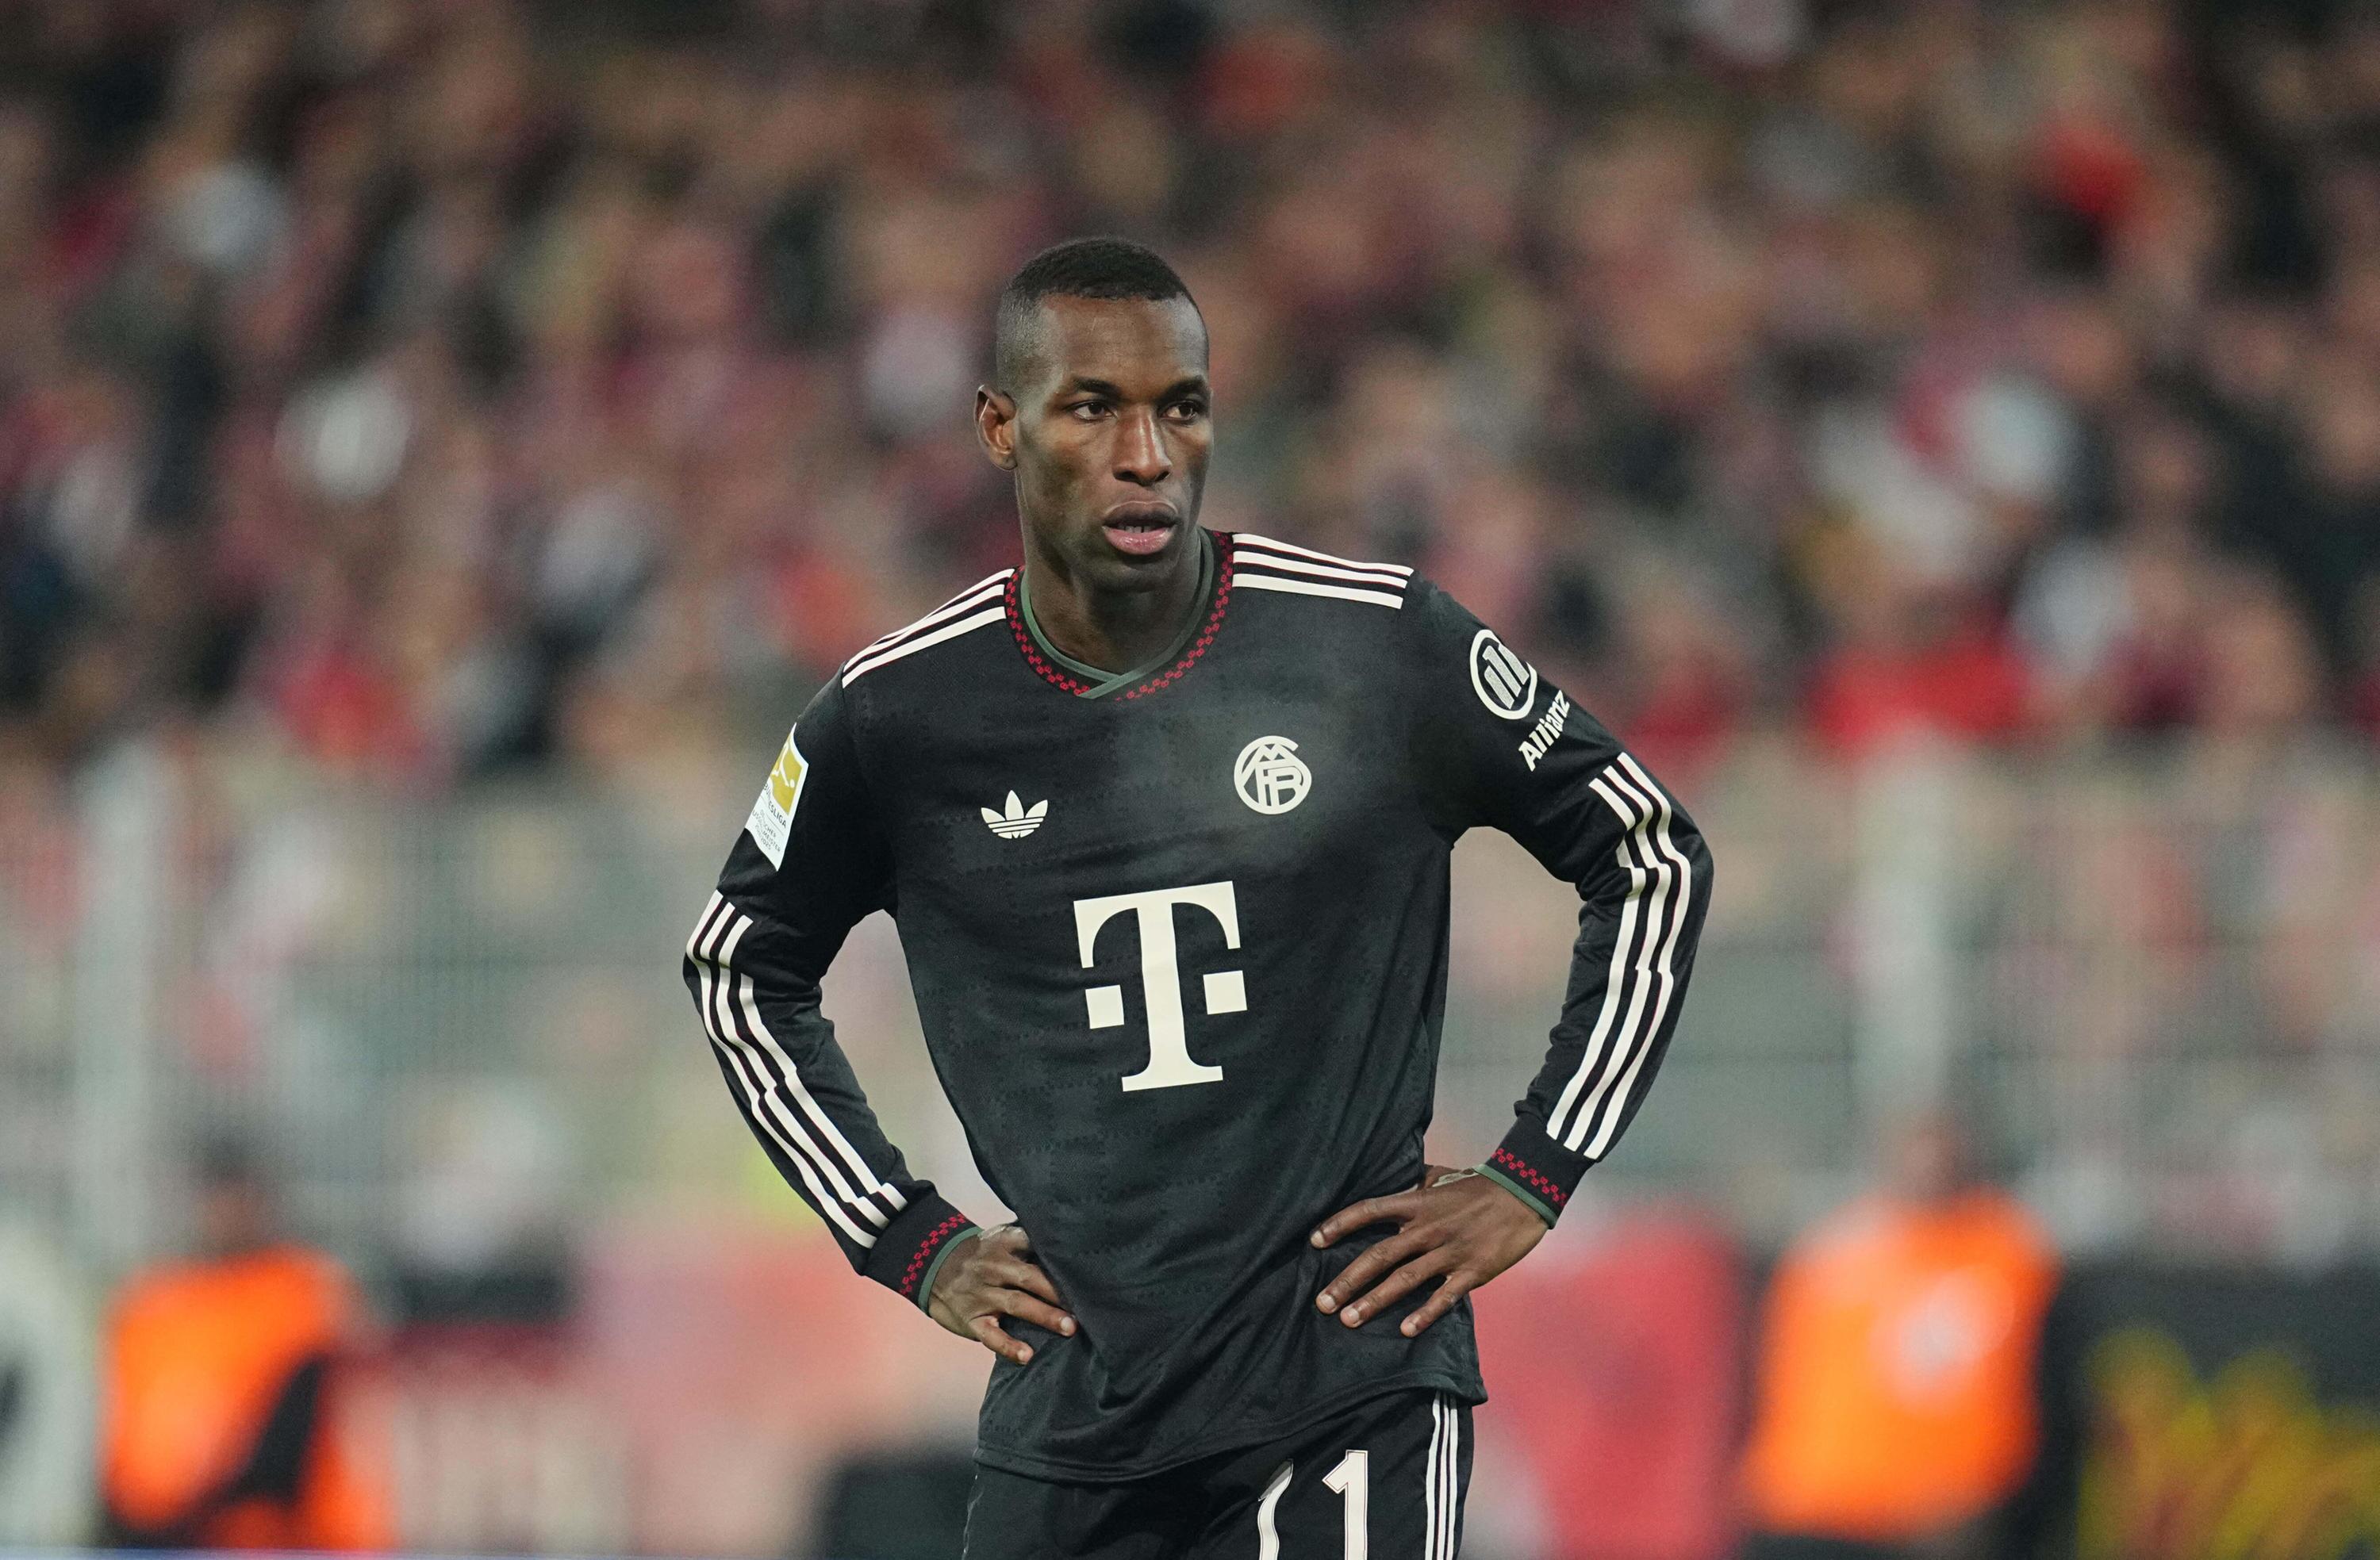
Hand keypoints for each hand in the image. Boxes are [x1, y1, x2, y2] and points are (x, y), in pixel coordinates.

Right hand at [926, 1223, 1076, 1364]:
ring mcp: (981, 1295)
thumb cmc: (981, 1256)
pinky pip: (991, 1335)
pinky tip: (1027, 1355)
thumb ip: (1028, 1243)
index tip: (1083, 1265)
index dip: (1056, 1254)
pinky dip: (1009, 1346)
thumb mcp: (999, 1240)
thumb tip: (1070, 1247)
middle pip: (1030, 1277)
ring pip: (1017, 1304)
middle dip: (1057, 1290)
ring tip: (1069, 1328)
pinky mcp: (972, 1320)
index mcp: (1003, 1244)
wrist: (933, 1266)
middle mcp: (993, 1267)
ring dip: (1044, 1315)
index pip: (1032, 1243)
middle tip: (1085, 1302)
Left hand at [1310, 1164, 1545, 1337]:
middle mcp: (1427, 1228)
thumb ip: (1413, 1180)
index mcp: (1417, 1202)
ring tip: (1349, 1319)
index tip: (1314, 1241)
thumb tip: (1392, 1176)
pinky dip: (1424, 1314)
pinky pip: (1444, 1297)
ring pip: (1404, 1280)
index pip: (1369, 1210)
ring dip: (1374, 1301)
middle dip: (1347, 1280)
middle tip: (1323, 1302)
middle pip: (1378, 1255)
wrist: (1525, 1194)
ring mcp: (1449, 1251)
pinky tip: (1405, 1330)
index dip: (1339, 1224)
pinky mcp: (1472, 1271)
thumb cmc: (1478, 1184)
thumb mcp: (1440, 1175)